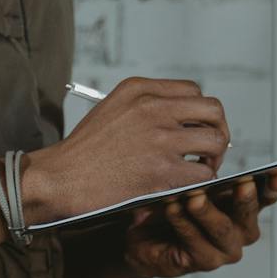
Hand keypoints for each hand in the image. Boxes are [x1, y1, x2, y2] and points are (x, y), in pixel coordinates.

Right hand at [26, 77, 229, 220]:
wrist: (58, 178)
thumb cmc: (83, 151)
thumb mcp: (113, 109)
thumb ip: (146, 106)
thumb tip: (184, 118)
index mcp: (140, 89)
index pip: (193, 91)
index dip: (200, 114)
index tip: (195, 131)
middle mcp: (152, 107)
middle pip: (213, 111)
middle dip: (218, 132)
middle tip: (208, 152)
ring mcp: (159, 138)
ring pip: (216, 141)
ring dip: (213, 158)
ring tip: (200, 170)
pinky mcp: (161, 169)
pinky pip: (203, 173)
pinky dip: (200, 183)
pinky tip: (186, 188)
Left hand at [121, 170, 276, 277]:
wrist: (144, 240)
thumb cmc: (173, 209)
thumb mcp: (191, 187)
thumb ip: (205, 180)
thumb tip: (210, 169)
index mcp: (244, 207)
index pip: (265, 196)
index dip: (274, 186)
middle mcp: (240, 231)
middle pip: (248, 214)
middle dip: (245, 199)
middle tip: (243, 184)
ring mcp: (225, 250)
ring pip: (222, 229)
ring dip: (207, 212)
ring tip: (194, 197)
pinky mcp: (203, 262)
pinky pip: (194, 242)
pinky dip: (183, 224)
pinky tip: (173, 209)